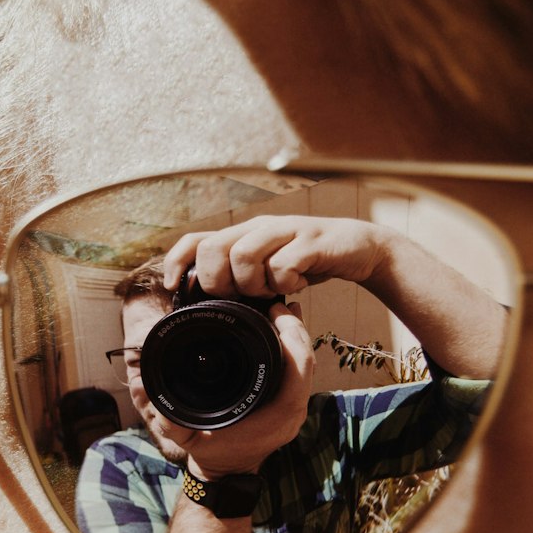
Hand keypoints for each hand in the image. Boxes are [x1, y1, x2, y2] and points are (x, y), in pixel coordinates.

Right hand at [160, 301, 314, 475]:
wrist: (226, 474)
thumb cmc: (210, 454)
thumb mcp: (185, 436)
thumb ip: (165, 415)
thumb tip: (142, 384)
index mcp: (276, 414)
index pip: (298, 366)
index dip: (292, 333)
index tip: (276, 310)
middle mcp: (292, 411)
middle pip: (308, 360)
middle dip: (296, 328)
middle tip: (279, 304)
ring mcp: (295, 409)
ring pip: (308, 364)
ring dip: (297, 337)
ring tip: (282, 313)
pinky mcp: (291, 405)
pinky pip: (300, 372)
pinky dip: (294, 350)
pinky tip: (282, 333)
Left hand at [163, 215, 387, 299]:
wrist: (359, 248)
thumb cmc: (307, 263)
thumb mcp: (267, 271)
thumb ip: (241, 281)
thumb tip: (209, 304)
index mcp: (243, 234)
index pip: (196, 240)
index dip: (177, 261)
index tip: (173, 286)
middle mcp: (259, 227)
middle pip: (214, 247)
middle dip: (218, 280)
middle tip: (239, 295)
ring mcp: (284, 231)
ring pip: (244, 254)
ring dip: (253, 283)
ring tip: (271, 289)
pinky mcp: (310, 241)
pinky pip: (283, 264)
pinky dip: (286, 282)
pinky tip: (298, 284)